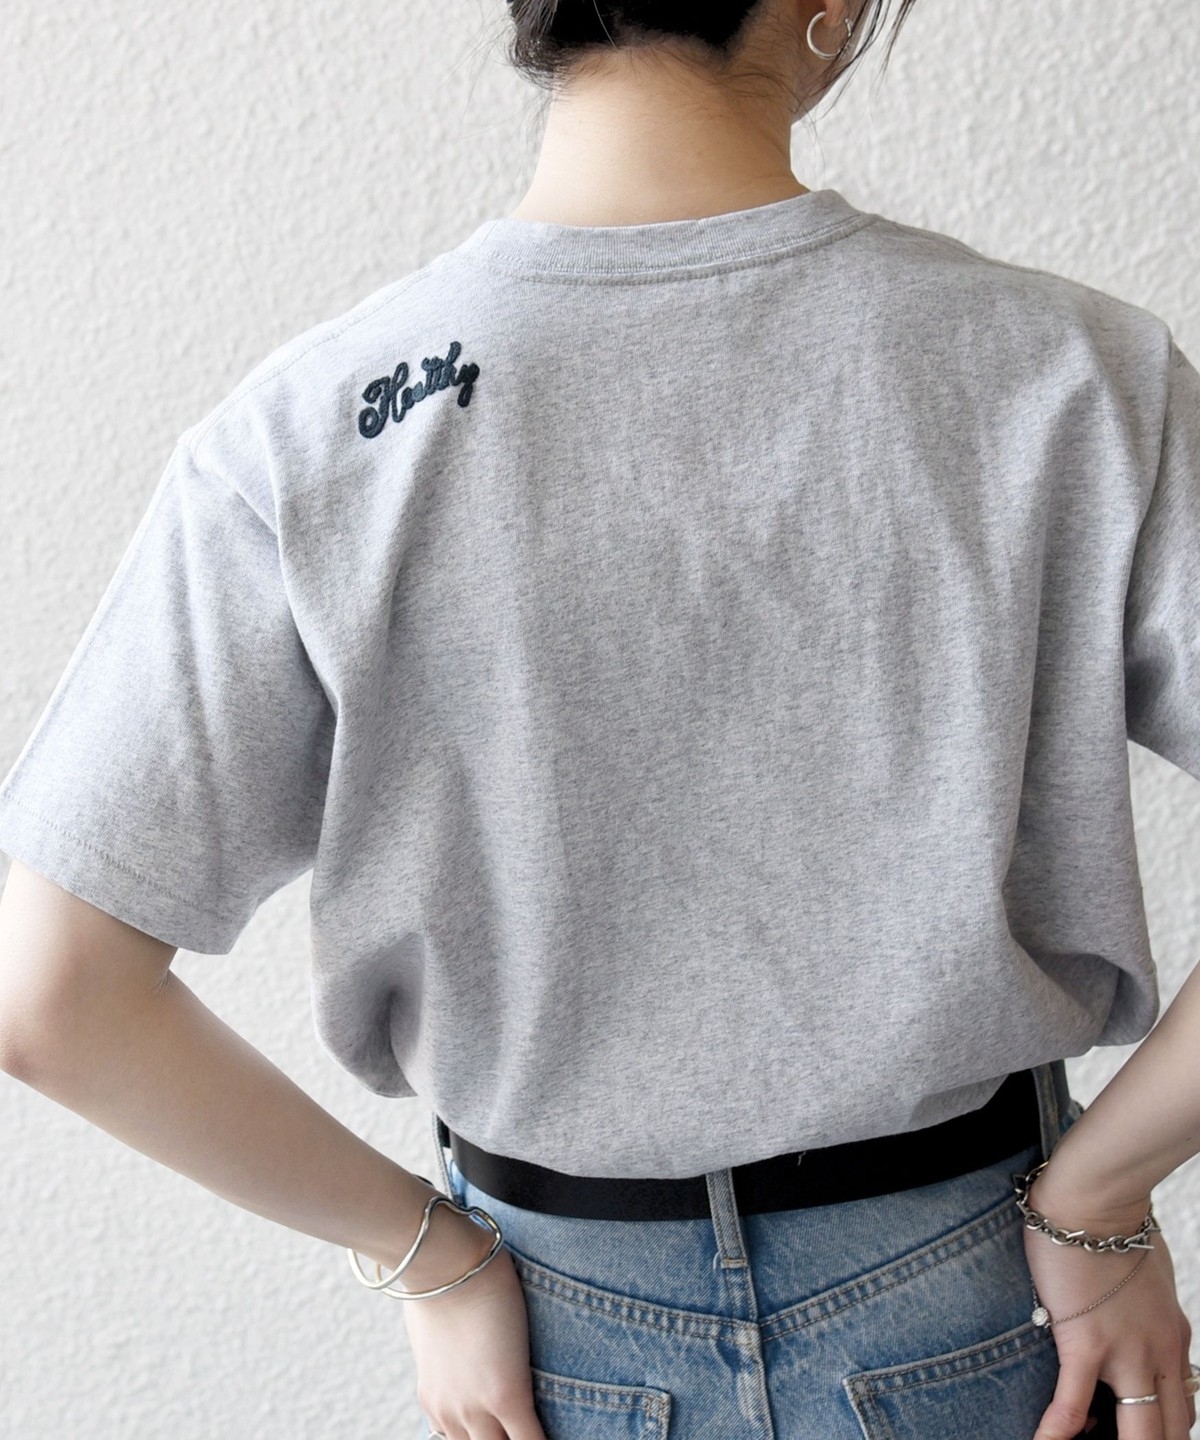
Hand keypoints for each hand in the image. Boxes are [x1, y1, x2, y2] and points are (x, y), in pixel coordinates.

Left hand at [400, 1205, 548, 1439]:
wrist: (443, 1264)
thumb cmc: (436, 1282)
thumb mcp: (434, 1333)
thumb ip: (447, 1359)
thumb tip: (454, 1349)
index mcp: (435, 1402)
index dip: (489, 1438)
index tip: (503, 1430)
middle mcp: (452, 1415)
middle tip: (519, 1428)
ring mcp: (476, 1408)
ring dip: (519, 1438)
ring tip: (538, 1427)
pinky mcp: (506, 1394)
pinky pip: (530, 1439)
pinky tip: (562, 1435)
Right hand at [1024, 1179, 1194, 1439]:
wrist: (1093, 1199)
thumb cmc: (1114, 1222)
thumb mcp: (1151, 1272)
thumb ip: (1147, 1303)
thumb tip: (1133, 1310)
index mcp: (1174, 1335)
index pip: (1185, 1409)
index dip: (1164, 1433)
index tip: (1137, 1431)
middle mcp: (1160, 1352)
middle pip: (1172, 1432)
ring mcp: (1124, 1352)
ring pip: (1141, 1432)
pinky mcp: (1084, 1344)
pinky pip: (1072, 1405)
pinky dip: (1058, 1433)